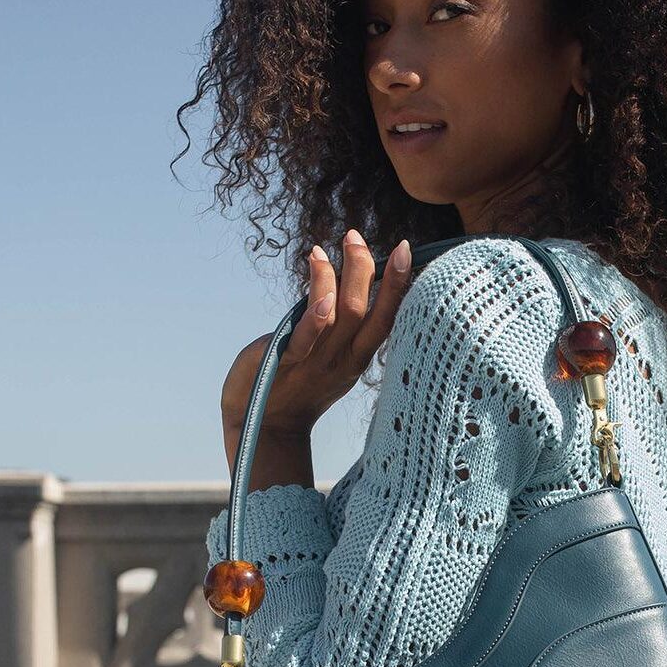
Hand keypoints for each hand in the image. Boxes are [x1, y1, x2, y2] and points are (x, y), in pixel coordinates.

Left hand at [221, 230, 412, 472]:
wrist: (262, 430)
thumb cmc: (293, 389)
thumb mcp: (325, 358)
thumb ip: (337, 327)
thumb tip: (345, 283)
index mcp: (355, 359)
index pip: (386, 319)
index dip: (397, 285)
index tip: (404, 249)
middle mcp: (342, 360)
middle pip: (368, 312)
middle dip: (370, 271)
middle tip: (357, 237)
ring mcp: (316, 362)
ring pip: (342, 315)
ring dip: (342, 275)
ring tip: (333, 245)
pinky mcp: (286, 362)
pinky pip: (307, 335)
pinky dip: (317, 310)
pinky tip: (320, 279)